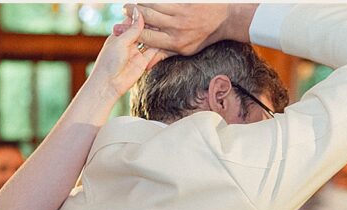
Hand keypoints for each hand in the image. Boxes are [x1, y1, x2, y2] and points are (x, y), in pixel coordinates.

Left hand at [88, 10, 164, 100]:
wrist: (109, 85)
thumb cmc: (108, 63)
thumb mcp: (120, 42)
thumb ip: (132, 29)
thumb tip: (138, 12)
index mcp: (119, 35)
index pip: (132, 22)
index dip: (141, 16)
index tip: (151, 9)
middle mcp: (128, 43)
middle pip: (143, 30)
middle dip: (151, 24)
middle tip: (161, 17)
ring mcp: (136, 52)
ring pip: (150, 40)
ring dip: (157, 34)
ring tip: (166, 25)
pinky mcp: (144, 62)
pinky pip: (155, 51)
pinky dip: (161, 45)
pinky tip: (168, 38)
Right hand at [127, 3, 256, 55]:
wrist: (225, 20)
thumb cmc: (203, 37)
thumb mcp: (185, 51)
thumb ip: (164, 55)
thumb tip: (145, 66)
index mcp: (174, 42)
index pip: (147, 37)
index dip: (132, 33)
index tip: (120, 28)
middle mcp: (177, 28)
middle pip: (148, 19)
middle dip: (133, 14)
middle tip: (124, 10)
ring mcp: (182, 13)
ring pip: (155, 6)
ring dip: (141, 4)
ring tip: (132, 4)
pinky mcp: (187, 2)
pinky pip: (166, 0)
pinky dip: (154, 0)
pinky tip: (147, 0)